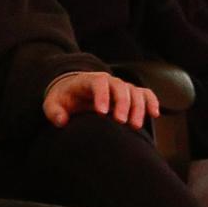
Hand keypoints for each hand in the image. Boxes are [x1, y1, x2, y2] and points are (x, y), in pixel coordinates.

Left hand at [43, 71, 159, 128]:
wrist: (74, 91)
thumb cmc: (64, 98)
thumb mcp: (53, 102)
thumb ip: (53, 111)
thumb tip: (61, 121)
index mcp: (88, 80)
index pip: (98, 82)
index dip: (102, 96)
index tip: (102, 113)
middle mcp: (108, 81)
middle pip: (120, 87)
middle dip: (123, 104)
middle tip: (121, 122)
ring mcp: (120, 88)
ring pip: (135, 92)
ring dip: (138, 108)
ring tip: (134, 126)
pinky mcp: (130, 95)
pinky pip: (145, 94)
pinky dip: (152, 102)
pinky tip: (154, 114)